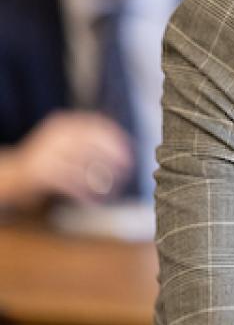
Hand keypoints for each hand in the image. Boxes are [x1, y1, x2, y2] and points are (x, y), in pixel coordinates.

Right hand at [0, 111, 133, 208]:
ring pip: (83, 166)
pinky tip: (95, 200)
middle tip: (128, 168)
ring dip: (102, 179)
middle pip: (92, 144)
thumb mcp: (66, 143)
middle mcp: (55, 135)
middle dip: (113, 156)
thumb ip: (89, 142)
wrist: (11, 175)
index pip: (96, 125)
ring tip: (114, 189)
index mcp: (63, 124)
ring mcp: (47, 153)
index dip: (115, 137)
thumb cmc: (47, 160)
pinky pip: (71, 183)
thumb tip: (124, 150)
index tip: (130, 149)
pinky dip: (85, 193)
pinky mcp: (41, 173)